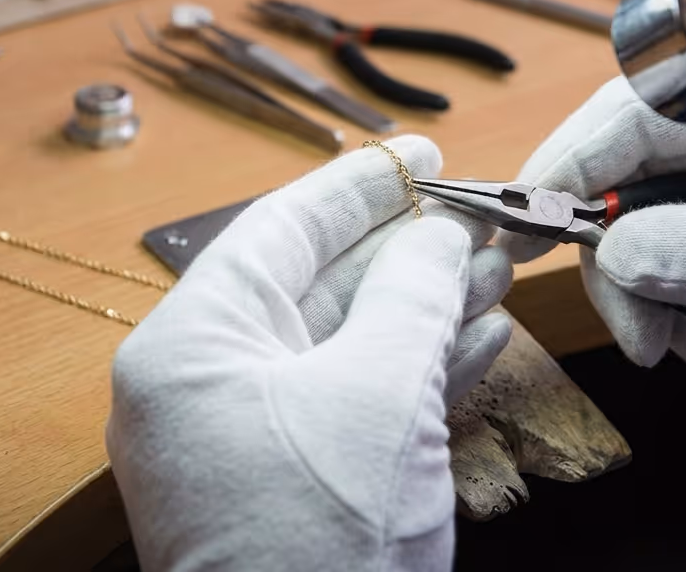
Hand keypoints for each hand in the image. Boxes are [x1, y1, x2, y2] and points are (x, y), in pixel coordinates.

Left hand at [107, 136, 511, 570]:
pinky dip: (414, 369)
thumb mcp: (377, 395)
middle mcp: (206, 389)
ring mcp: (248, 443)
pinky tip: (477, 337)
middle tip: (475, 213)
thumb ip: (411, 296)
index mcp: (190, 350)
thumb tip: (438, 235)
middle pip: (315, 287)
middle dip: (404, 251)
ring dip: (422, 307)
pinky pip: (353, 404)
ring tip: (496, 267)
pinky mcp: (293, 487)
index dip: (354, 187)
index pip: (274, 234)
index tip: (415, 154)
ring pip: (345, 346)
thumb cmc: (318, 545)